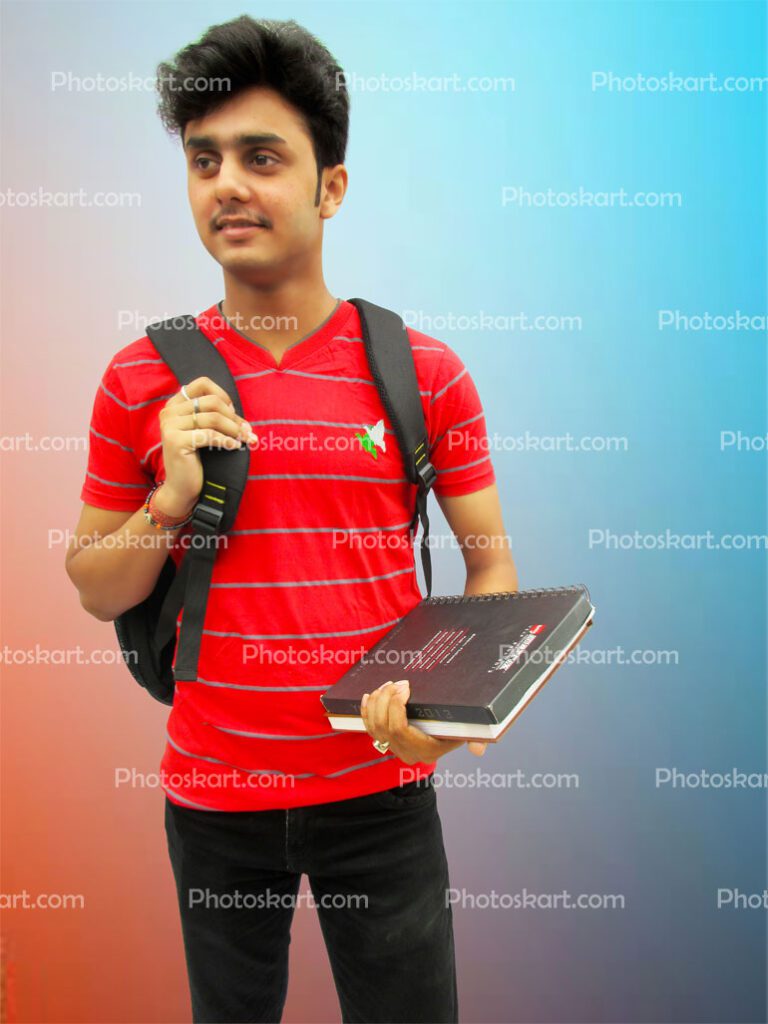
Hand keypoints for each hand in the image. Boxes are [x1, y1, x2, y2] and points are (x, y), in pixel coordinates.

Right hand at [158, 376, 253, 510]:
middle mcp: (169, 412)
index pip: (202, 383)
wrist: (181, 488)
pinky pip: (210, 435)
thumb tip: (242, 418)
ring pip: (213, 418)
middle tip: (246, 431)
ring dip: (234, 429)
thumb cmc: (195, 459)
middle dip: (233, 417)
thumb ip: (215, 417)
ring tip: (245, 439)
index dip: (223, 395)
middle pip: (212, 402)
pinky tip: (234, 447)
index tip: (233, 412)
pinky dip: (226, 440)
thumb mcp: (202, 432)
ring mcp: (170, 426)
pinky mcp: (176, 441)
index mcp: (174, 405)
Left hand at [359, 680, 488, 764]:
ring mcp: (395, 749)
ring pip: (374, 726)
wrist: (448, 734)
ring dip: (377, 702)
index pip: (399, 730)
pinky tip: (369, 696)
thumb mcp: (469, 732)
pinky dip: (366, 710)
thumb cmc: (459, 728)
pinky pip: (369, 728)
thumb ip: (477, 740)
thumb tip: (478, 751)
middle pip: (384, 726)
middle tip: (396, 682)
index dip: (395, 706)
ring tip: (388, 685)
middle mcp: (407, 753)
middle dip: (385, 700)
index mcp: (426, 750)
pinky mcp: (386, 742)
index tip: (405, 687)